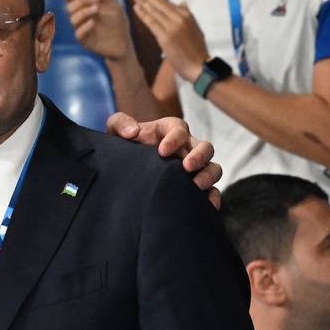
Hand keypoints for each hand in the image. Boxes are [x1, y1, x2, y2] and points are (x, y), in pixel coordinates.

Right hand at [64, 0, 131, 60]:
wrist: (125, 40)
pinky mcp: (85, 41)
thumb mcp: (110, 2)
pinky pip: (78, 33)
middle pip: (70, 7)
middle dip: (82, 1)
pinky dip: (84, 26)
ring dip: (84, 11)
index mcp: (84, 7)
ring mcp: (81, 29)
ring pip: (73, 19)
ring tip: (97, 8)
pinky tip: (93, 22)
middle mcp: (80, 17)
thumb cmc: (117, 20)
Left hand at [108, 112, 223, 202]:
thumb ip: (120, 123)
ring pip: (213, 168)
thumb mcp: (115, 129)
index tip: (161, 152)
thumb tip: (133, 132)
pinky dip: (213, 197)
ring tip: (196, 186)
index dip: (174, 139)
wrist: (123, 168)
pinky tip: (208, 205)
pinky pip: (211, 191)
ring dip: (208, 176)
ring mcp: (193, 168)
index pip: (179, 130)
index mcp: (170, 131)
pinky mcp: (194, 186)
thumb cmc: (123, 145)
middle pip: (205, 147)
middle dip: (199, 156)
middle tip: (186, 167)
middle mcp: (186, 148)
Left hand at [129, 0, 210, 82]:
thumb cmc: (197, 50)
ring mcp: (172, 27)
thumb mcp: (195, 28)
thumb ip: (187, 15)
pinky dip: (143, 14)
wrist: (199, 66)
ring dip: (142, 1)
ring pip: (154, 11)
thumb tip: (183, 1)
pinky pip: (152, 22)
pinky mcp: (166, 37)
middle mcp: (180, 18)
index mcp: (187, 15)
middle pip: (159, 4)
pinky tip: (135, 7)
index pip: (167, 3)